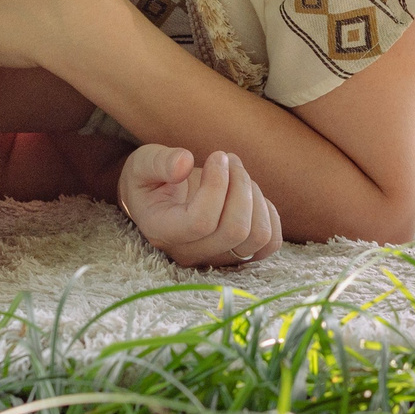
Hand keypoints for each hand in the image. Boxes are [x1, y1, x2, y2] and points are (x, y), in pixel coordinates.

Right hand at [118, 144, 281, 267]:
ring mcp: (216, 257)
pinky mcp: (238, 254)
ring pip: (258, 237)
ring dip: (255, 196)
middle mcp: (189, 252)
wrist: (156, 199)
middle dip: (240, 185)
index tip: (216, 156)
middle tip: (229, 159)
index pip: (200, 221)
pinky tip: (250, 194)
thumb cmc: (149, 179)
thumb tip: (185, 162)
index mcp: (163, 231)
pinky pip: (271, 243)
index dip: (217, 185)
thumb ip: (159, 161)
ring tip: (238, 174)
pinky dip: (268, 213)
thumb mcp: (143, 163)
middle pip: (234, 230)